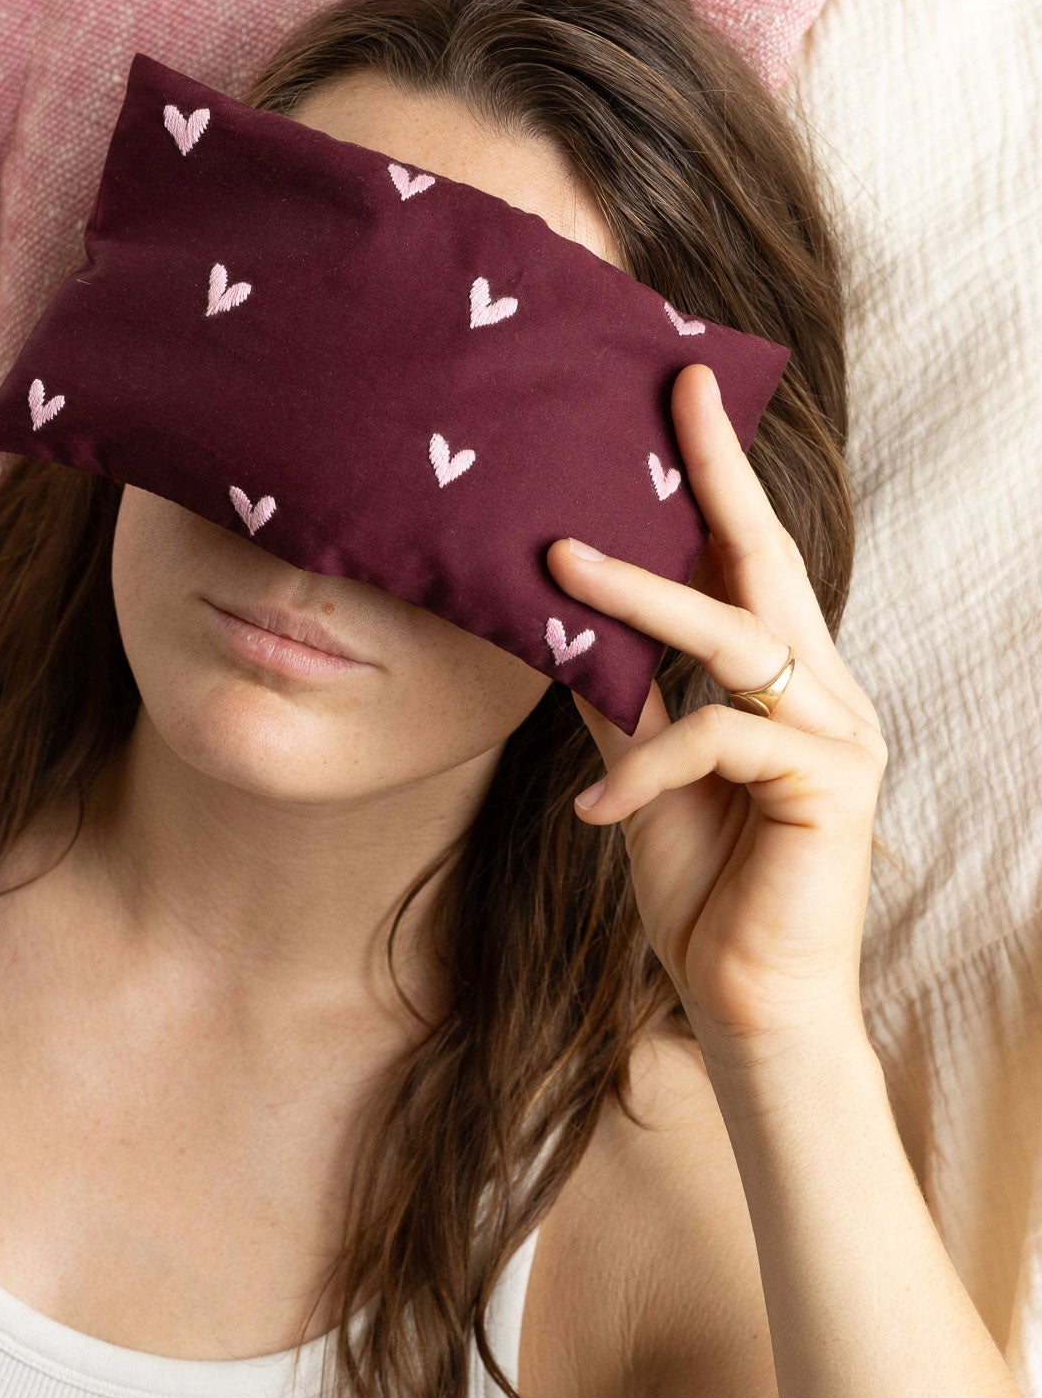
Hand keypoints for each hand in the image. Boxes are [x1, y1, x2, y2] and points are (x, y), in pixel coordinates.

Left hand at [546, 362, 887, 1052]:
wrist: (749, 1008)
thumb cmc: (705, 892)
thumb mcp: (645, 777)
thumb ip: (624, 700)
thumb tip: (562, 624)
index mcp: (787, 685)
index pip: (750, 564)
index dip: (718, 481)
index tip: (684, 394)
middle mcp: (826, 695)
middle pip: (767, 562)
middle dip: (716, 473)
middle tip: (671, 389)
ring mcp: (839, 736)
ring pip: (733, 636)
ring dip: (640, 597)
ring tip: (557, 564)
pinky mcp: (831, 786)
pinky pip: (717, 740)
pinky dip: (645, 768)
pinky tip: (594, 813)